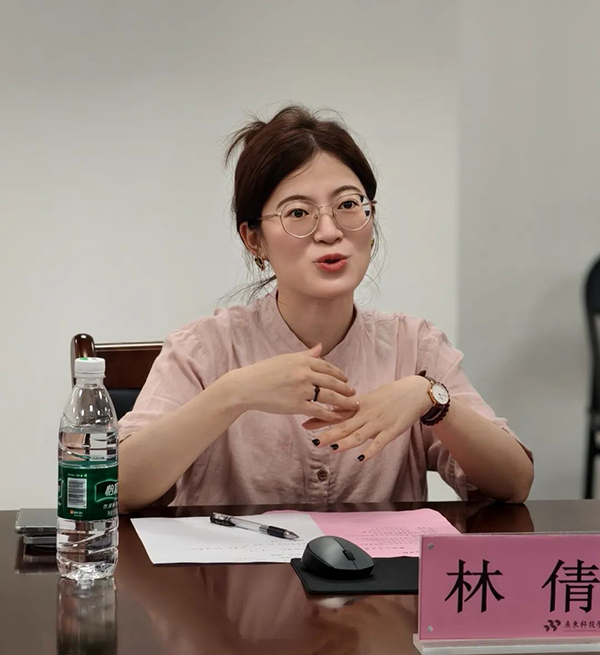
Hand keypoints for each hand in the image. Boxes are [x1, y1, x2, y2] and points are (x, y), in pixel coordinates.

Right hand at [224, 344, 358, 420]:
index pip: (327, 367)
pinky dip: (331, 415)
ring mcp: (302, 389)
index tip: (346, 380)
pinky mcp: (297, 405)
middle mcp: (305, 373)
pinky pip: (319, 411)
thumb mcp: (285, 359)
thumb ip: (306, 355)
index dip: (339, 374)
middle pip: (332, 381)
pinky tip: (337, 417)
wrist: (247, 386)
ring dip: (344, 401)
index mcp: (302, 360)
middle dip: (346, 388)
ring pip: (330, 396)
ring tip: (352, 405)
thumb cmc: (264, 372)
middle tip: (353, 393)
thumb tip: (320, 347)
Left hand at [303, 375, 431, 460]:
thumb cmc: (391, 394)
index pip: (336, 413)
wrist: (416, 391)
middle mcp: (366, 414)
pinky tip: (361, 458)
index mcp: (359, 405)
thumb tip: (332, 412)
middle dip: (328, 434)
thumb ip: (351, 407)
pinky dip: (371, 450)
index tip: (305, 425)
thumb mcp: (368, 398)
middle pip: (345, 426)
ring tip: (333, 449)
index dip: (321, 419)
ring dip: (345, 442)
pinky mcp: (392, 430)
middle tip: (313, 441)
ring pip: (359, 434)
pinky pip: (380, 442)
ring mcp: (379, 423)